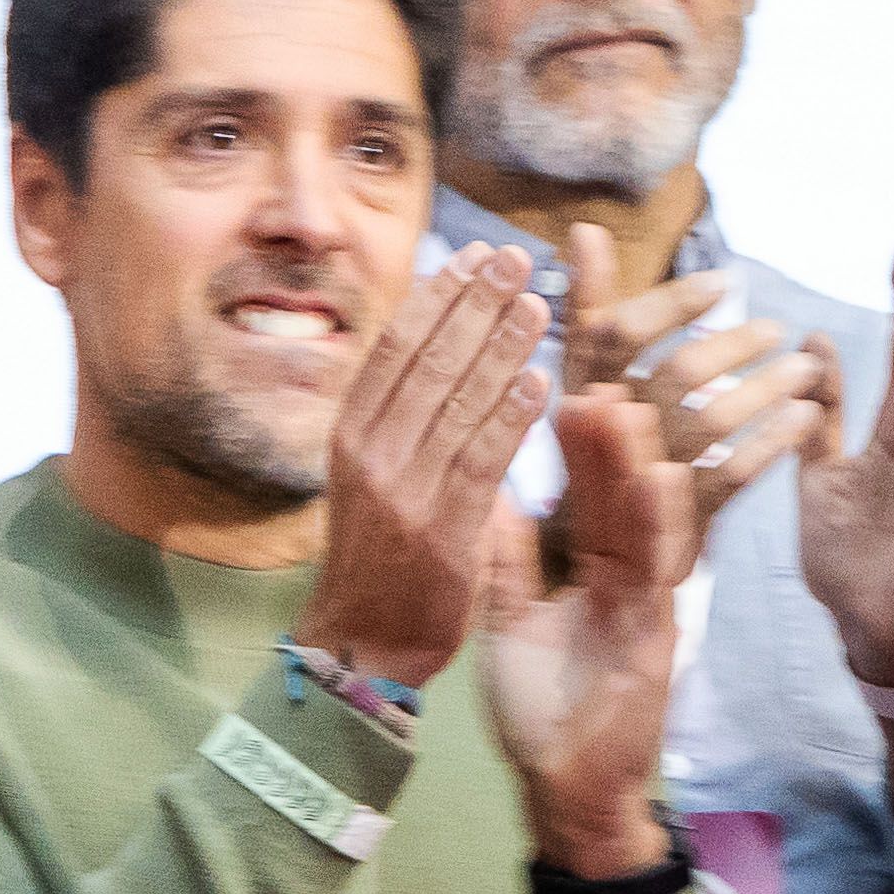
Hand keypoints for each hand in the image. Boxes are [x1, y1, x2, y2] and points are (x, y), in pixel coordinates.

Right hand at [304, 250, 548, 691]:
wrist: (364, 642)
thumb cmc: (380, 554)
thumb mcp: (374, 473)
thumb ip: (402, 415)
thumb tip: (436, 341)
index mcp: (353, 432)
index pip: (396, 345)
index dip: (438, 294)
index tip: (476, 252)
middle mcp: (371, 453)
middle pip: (427, 359)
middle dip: (474, 303)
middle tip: (518, 256)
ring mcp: (404, 491)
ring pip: (456, 401)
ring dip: (501, 347)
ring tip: (540, 303)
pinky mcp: (442, 532)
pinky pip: (480, 461)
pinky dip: (510, 417)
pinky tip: (541, 381)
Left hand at [481, 377, 705, 874]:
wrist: (567, 787)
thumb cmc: (542, 710)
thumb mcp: (512, 623)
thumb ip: (508, 565)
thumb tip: (494, 500)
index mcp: (586, 568)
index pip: (582, 490)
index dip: (575, 439)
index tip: (563, 380)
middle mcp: (621, 574)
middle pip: (615, 492)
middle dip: (607, 433)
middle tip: (595, 370)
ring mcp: (643, 601)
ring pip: (641, 520)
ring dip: (634, 463)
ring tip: (623, 406)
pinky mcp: (656, 633)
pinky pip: (656, 571)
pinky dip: (657, 524)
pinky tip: (658, 478)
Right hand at [558, 227, 831, 521]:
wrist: (597, 549)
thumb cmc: (600, 441)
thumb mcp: (585, 375)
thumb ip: (592, 306)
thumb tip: (588, 229)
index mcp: (582, 389)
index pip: (617, 335)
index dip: (672, 303)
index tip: (724, 283)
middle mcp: (608, 432)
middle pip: (674, 376)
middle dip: (733, 347)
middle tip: (778, 328)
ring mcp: (644, 480)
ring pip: (711, 424)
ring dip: (764, 390)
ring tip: (807, 369)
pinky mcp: (680, 522)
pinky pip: (733, 476)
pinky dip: (772, 442)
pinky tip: (806, 418)